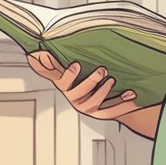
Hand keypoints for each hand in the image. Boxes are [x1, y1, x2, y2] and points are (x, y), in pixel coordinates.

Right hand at [26, 51, 141, 120]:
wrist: (91, 97)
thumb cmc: (76, 80)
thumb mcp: (65, 71)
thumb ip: (53, 63)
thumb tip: (35, 51)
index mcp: (66, 88)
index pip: (63, 83)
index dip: (69, 75)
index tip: (77, 64)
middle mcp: (75, 100)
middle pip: (79, 94)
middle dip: (91, 81)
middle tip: (102, 69)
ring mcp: (87, 108)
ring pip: (94, 103)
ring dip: (104, 92)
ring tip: (112, 79)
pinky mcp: (100, 114)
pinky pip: (110, 111)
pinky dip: (121, 104)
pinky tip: (130, 94)